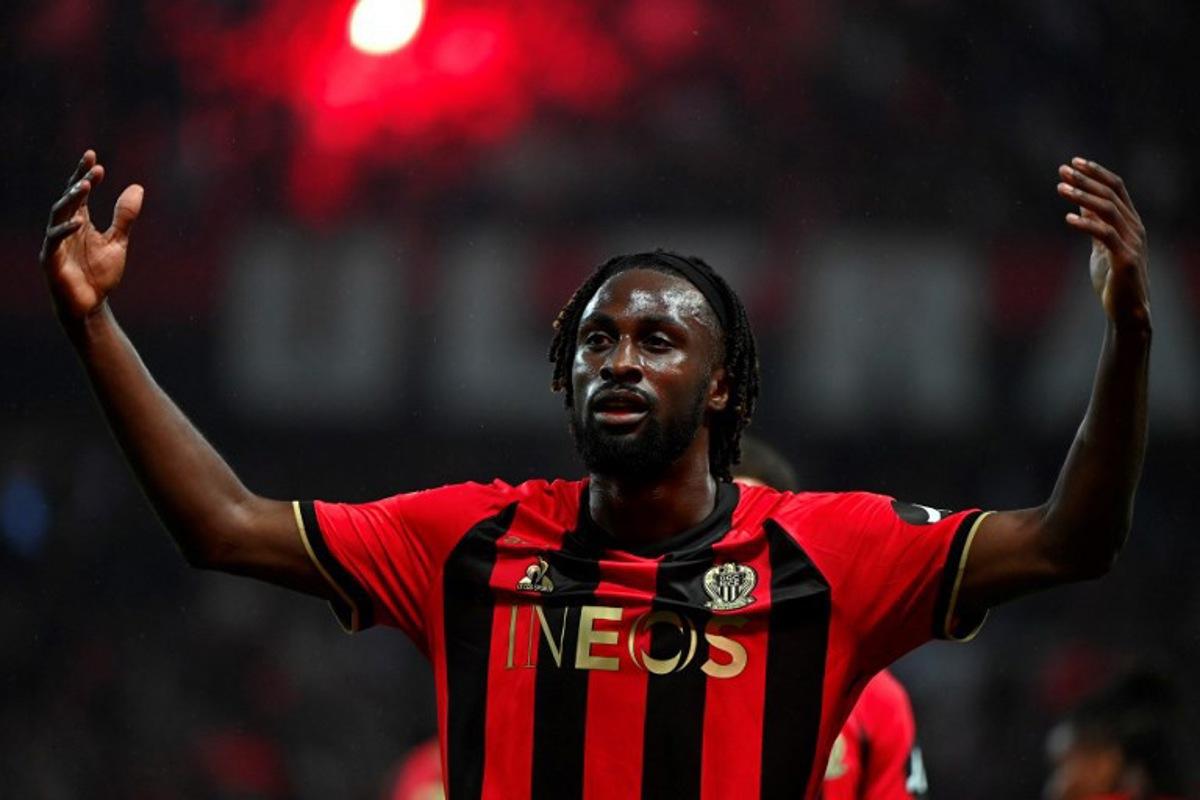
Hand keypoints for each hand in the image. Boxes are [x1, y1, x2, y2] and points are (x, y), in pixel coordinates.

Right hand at [39, 150, 143, 320]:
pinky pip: (55, 240)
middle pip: (69, 198)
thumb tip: (137, 187)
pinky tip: (80, 222)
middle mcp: (65, 228)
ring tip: (85, 184)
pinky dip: (66, 230)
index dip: (85, 174)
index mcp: (79, 222)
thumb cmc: (100, 274)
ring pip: (59, 214)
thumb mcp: (118, 241)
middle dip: (79, 180)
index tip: (94, 156)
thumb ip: (125, 216)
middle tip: (93, 165)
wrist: (91, 305)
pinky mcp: (51, 259)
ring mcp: (56, 243)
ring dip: (72, 199)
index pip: (80, 193)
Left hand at [1057, 158, 1149, 330]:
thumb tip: (1080, 203)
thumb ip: (1094, 224)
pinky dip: (1086, 224)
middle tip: (1063, 169)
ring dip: (1083, 196)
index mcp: (1130, 221)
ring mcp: (1132, 242)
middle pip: (1111, 193)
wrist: (1127, 310)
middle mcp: (1135, 227)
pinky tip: (1068, 218)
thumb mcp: (1100, 245)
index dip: (1096, 173)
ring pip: (1108, 210)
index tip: (1073, 162)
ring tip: (1060, 188)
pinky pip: (1105, 235)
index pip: (1117, 188)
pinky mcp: (1126, 258)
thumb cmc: (1113, 278)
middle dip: (1086, 179)